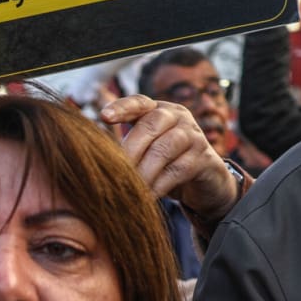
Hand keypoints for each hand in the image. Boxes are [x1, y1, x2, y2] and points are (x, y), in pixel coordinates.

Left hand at [99, 95, 239, 224]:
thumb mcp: (147, 149)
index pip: (139, 102)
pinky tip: (146, 197)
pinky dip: (158, 186)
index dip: (122, 107)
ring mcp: (194, 136)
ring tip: (129, 188)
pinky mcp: (204, 158)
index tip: (104, 116)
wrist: (205, 182)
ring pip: (164, 149)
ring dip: (143, 171)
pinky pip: (177, 170)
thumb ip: (128, 146)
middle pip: (151, 125)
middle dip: (130, 149)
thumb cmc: (167, 163)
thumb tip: (95, 157)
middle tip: (115, 171)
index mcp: (159, 110)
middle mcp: (178, 117)